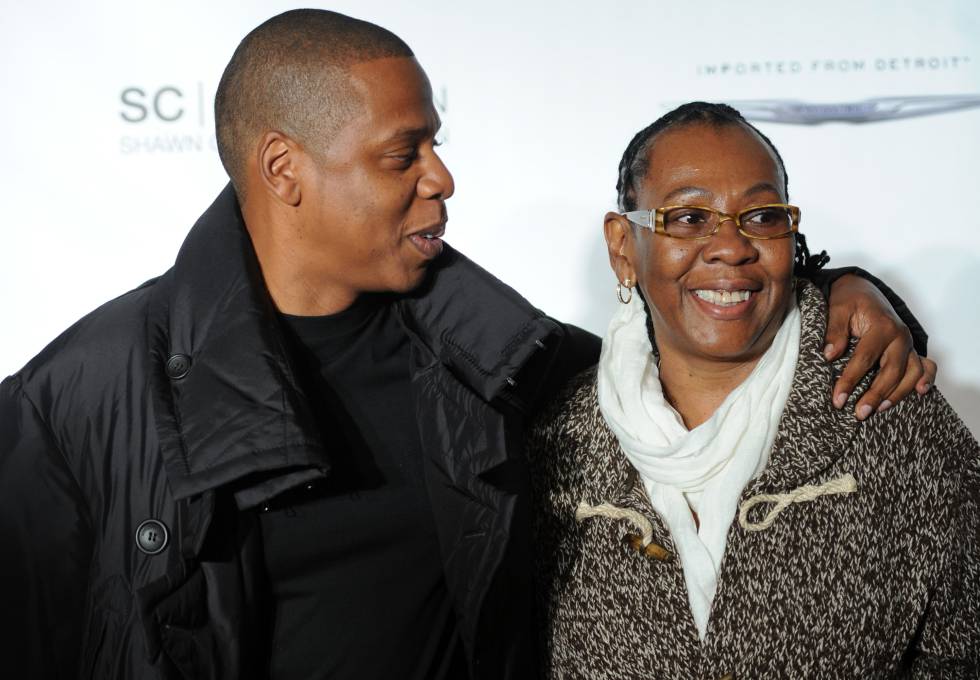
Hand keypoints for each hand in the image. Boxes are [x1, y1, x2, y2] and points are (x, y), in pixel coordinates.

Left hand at [823, 274, 936, 419]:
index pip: (865, 359)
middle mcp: (900, 336)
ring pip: (912, 373)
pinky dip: (926, 379)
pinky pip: (925, 366)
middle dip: (875, 394)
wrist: (863, 289)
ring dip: (897, 394)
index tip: (838, 399)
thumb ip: (834, 331)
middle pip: (892, 371)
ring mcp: (908, 343)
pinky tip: (919, 393)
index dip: (850, 380)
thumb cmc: (849, 300)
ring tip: (877, 409)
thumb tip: (829, 355)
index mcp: (882, 326)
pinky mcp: (910, 349)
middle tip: (859, 413)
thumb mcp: (837, 308)